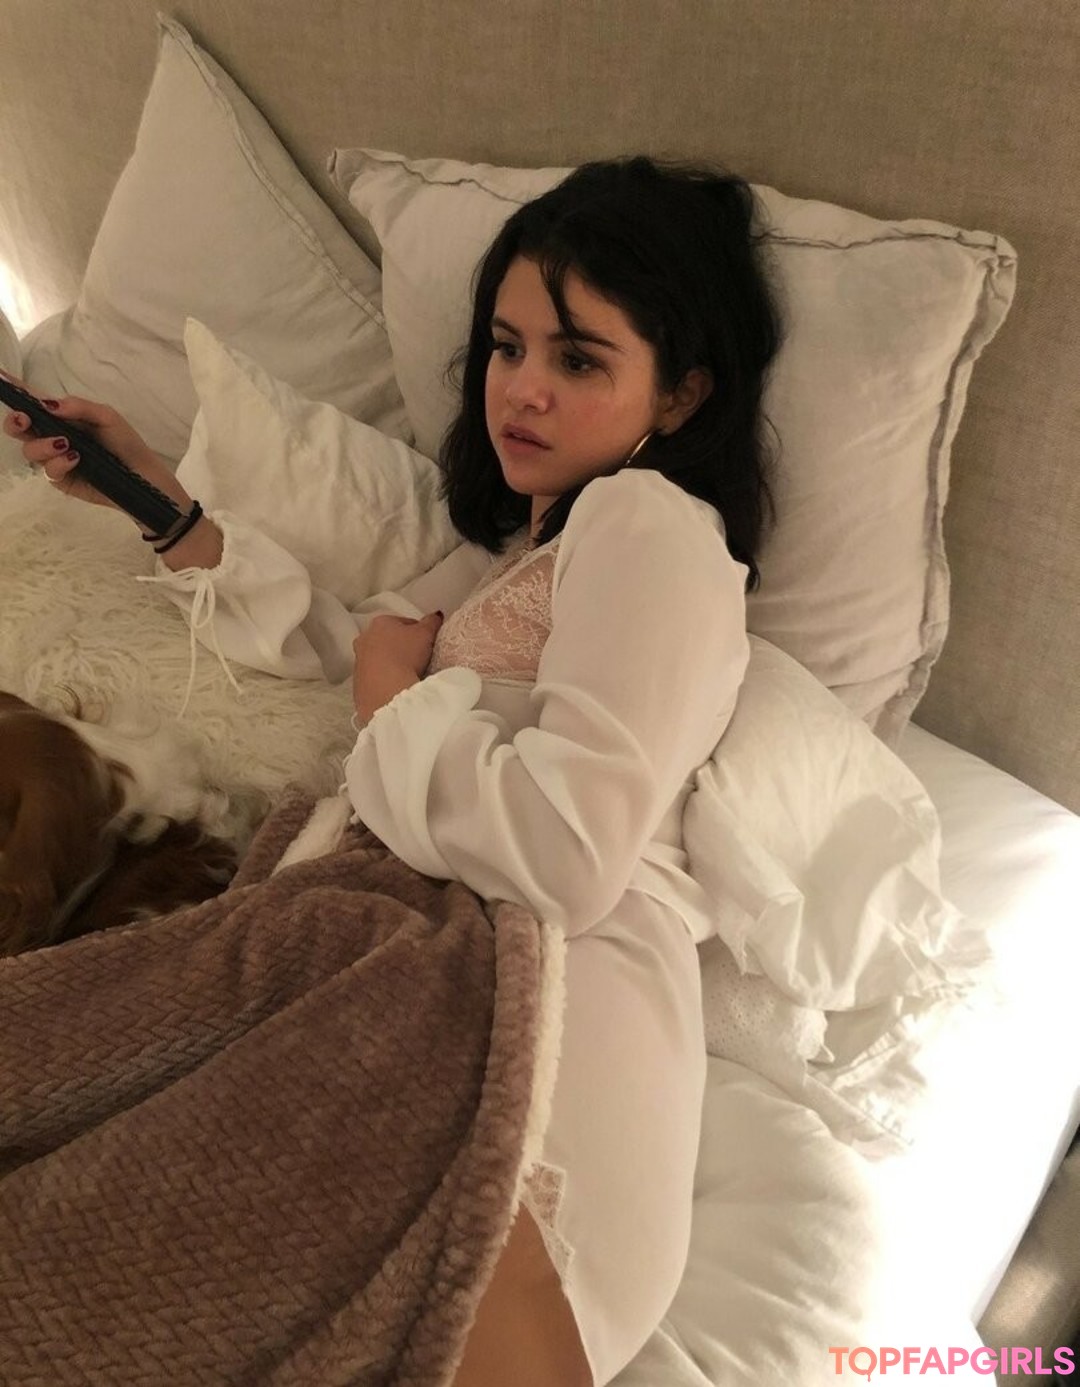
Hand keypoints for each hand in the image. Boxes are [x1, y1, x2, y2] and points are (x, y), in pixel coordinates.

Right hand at [1, 380, 187, 515]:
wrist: (143, 476)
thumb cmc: (125, 443)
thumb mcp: (106, 417)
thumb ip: (77, 407)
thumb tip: (47, 403)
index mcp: (62, 418)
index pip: (34, 403)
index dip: (16, 392)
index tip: (2, 378)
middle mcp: (53, 436)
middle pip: (20, 429)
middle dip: (15, 422)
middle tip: (23, 419)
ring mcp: (55, 459)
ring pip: (30, 451)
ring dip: (42, 445)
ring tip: (66, 444)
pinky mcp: (62, 480)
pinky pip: (48, 471)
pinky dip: (58, 463)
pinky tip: (75, 459)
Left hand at [352, 611, 444, 722]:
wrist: (386, 690)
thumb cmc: (406, 655)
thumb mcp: (426, 634)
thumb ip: (432, 621)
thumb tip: (436, 615)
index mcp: (381, 622)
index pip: (404, 622)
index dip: (418, 631)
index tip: (427, 642)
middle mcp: (365, 637)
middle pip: (388, 638)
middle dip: (400, 645)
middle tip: (417, 656)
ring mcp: (359, 659)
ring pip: (379, 656)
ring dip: (390, 661)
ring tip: (406, 672)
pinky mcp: (357, 679)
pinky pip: (375, 674)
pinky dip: (383, 676)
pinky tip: (395, 683)